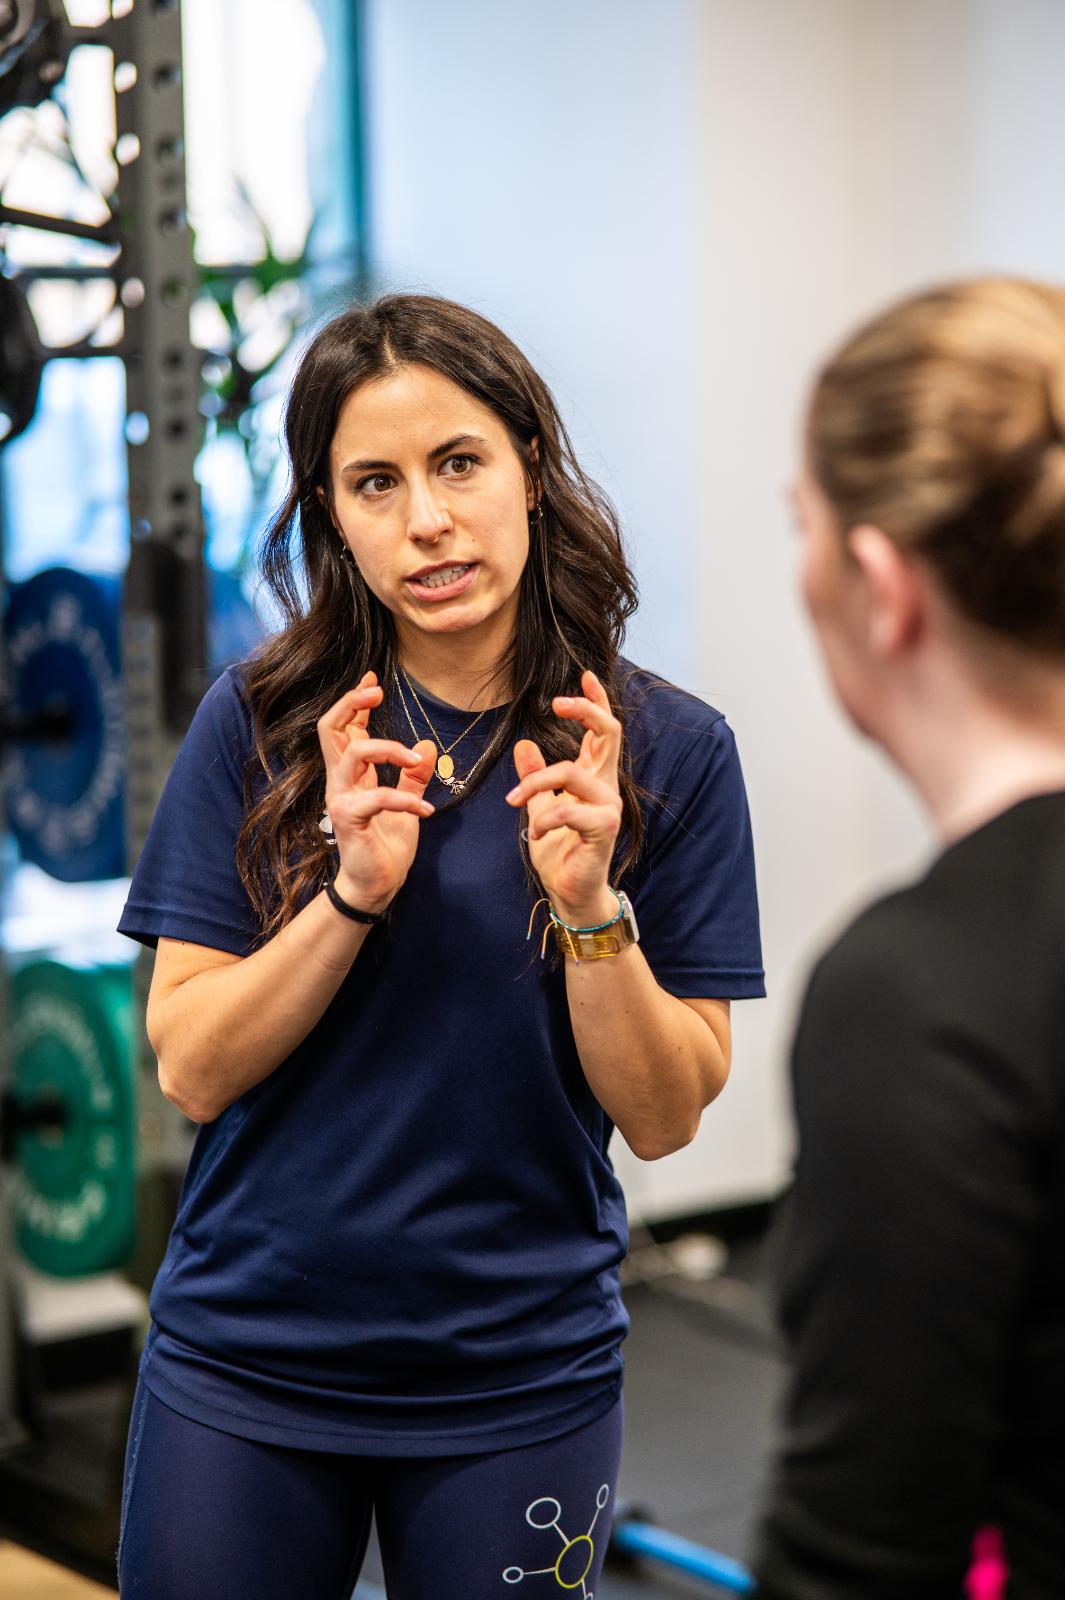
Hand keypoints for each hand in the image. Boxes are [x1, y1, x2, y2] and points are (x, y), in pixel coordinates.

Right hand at [317, 671, 435, 913]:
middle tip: (377, 690)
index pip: (345, 727)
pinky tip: (426, 812)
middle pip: (330, 728)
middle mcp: (340, 781)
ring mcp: (342, 799)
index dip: (356, 700)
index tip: (373, 677)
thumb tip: (428, 745)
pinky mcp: (350, 820)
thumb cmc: (385, 846)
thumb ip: (413, 777)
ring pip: (353, 754)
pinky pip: (376, 798)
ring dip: (388, 748)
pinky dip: (405, 800)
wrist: (376, 885)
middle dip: (352, 703)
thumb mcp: (405, 804)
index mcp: (352, 774)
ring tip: (415, 760)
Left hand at [506, 669, 622, 925]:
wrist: (571, 893)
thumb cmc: (561, 852)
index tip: (585, 675)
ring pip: (572, 771)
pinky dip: (544, 818)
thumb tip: (525, 744)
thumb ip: (536, 778)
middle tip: (556, 703)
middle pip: (609, 734)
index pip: (604, 732)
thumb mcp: (541, 807)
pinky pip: (569, 810)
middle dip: (585, 711)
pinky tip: (534, 832)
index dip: (597, 702)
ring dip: (536, 784)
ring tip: (515, 804)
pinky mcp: (603, 829)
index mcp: (595, 778)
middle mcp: (607, 787)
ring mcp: (609, 807)